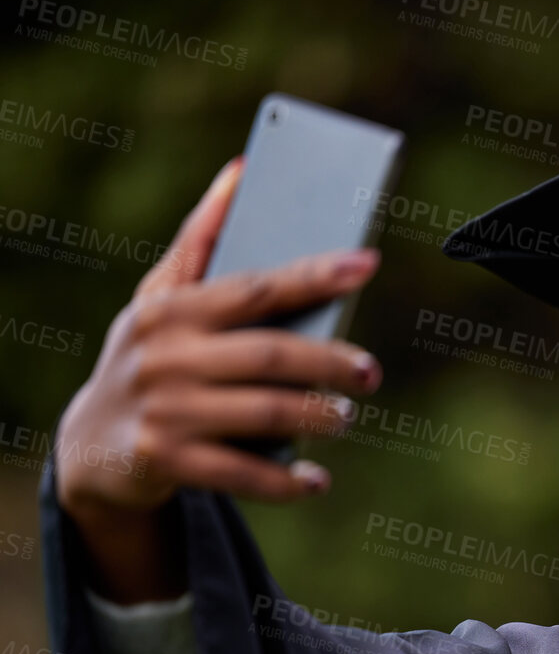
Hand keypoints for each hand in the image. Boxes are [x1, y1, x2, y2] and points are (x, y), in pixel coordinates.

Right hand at [55, 154, 382, 523]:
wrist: (94, 443)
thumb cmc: (151, 355)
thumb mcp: (162, 297)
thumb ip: (202, 239)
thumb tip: (243, 172)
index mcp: (173, 310)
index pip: (257, 287)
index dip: (315, 275)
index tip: (367, 264)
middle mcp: (166, 356)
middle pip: (270, 355)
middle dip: (329, 362)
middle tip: (369, 373)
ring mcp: (165, 411)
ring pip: (262, 412)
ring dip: (316, 416)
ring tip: (345, 416)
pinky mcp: (166, 461)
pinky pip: (240, 473)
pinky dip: (285, 481)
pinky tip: (317, 481)